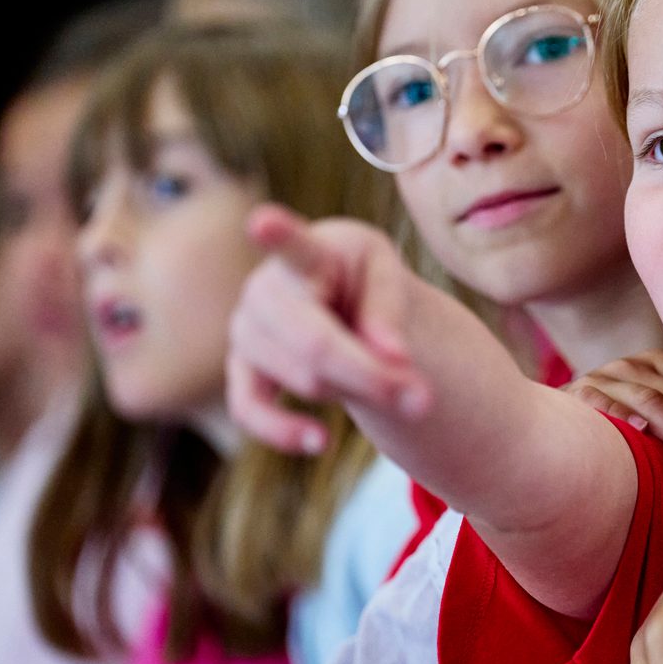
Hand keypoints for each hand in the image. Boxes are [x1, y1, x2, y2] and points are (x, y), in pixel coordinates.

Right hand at [227, 204, 431, 453]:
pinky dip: (285, 431)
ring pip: (303, 379)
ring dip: (353, 391)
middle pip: (317, 343)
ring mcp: (247, 328)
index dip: (278, 234)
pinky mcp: (240, 368)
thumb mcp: (390, 281)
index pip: (292, 243)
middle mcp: (266, 287)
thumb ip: (389, 312)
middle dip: (372, 375)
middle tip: (422, 399)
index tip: (261, 222)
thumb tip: (391, 359)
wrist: (335, 302)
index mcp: (310, 252)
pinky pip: (249, 410)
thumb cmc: (362, 283)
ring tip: (386, 386)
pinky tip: (321, 441)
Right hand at [566, 351, 662, 483]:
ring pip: (655, 400)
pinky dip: (625, 416)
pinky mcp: (578, 393)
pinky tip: (642, 434)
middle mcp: (635, 366)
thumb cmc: (617, 436)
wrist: (553, 431)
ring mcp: (606, 377)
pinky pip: (605, 402)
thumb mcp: (658, 423)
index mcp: (661, 366)